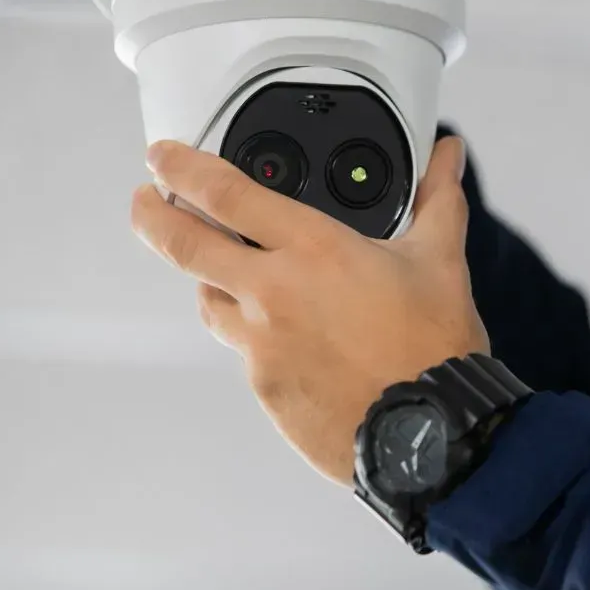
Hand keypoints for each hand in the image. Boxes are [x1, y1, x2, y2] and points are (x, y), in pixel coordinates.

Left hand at [130, 138, 490, 487]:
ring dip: (210, 281)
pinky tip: (284, 338)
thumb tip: (446, 157)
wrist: (432, 431)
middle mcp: (274, 292)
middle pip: (185, 244)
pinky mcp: (264, 388)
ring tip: (224, 273)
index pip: (225, 193)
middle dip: (152, 216)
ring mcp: (261, 344)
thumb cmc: (434, 349)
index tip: (161, 158)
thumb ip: (436, 199)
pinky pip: (244, 352)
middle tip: (143, 201)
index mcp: (313, 248)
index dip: (181, 168)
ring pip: (209, 301)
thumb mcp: (439, 260)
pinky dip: (254, 337)